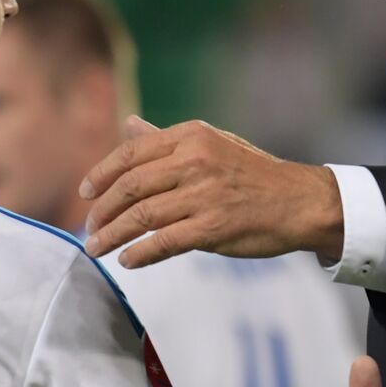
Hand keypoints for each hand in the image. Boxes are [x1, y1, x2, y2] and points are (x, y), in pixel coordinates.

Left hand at [80, 117, 344, 267]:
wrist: (300, 202)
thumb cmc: (252, 174)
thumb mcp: (211, 144)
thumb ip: (166, 139)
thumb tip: (128, 125)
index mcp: (191, 136)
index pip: (130, 154)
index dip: (100, 175)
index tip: (85, 194)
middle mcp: (195, 161)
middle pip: (130, 186)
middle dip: (102, 211)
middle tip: (89, 228)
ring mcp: (204, 195)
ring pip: (142, 216)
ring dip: (112, 236)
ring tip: (96, 248)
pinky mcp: (214, 228)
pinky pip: (164, 242)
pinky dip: (140, 253)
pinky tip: (128, 261)